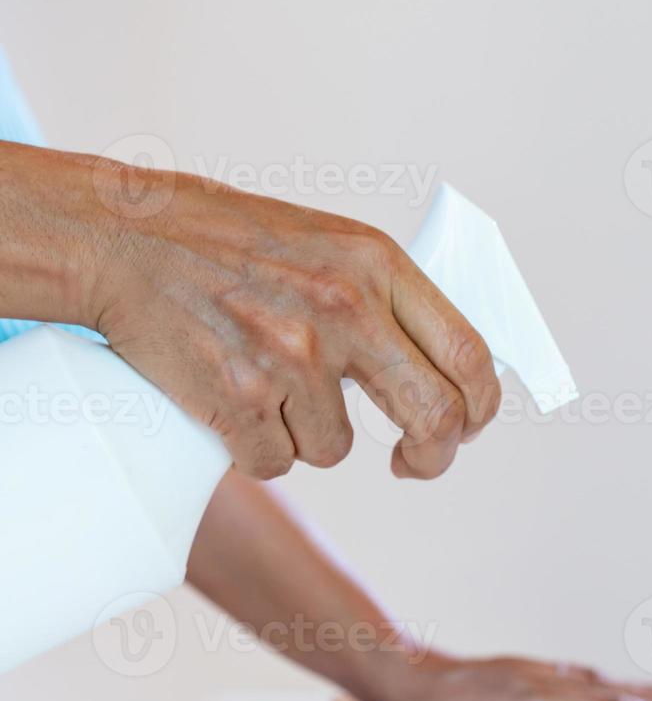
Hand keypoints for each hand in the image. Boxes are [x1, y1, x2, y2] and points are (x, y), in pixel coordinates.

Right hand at [0, 141, 498, 478]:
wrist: (122, 237)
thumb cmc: (229, 242)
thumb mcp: (332, 244)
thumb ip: (388, 300)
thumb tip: (449, 373)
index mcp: (377, 265)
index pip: (469, 355)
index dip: (480, 407)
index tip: (467, 427)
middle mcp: (345, 309)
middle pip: (435, 417)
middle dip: (434, 456)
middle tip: (413, 464)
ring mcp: (292, 355)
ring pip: (337, 448)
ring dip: (308, 435)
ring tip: (265, 380)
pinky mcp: (239, 397)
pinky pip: (276, 460)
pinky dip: (257, 446)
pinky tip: (230, 397)